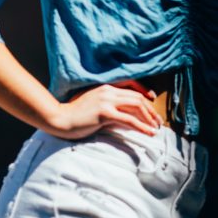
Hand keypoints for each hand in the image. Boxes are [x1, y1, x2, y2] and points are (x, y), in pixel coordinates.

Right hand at [48, 80, 164, 139]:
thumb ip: (107, 105)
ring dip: (149, 117)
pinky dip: (142, 126)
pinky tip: (149, 133)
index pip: (130, 84)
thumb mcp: (93, 104)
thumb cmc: (74, 114)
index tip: (152, 99)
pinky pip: (129, 119)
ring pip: (136, 105)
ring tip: (156, 128)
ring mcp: (106, 100)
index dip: (144, 91)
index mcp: (105, 86)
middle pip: (136, 96)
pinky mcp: (105, 113)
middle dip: (150, 109)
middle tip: (158, 121)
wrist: (59, 118)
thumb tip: (123, 116)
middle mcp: (108, 90)